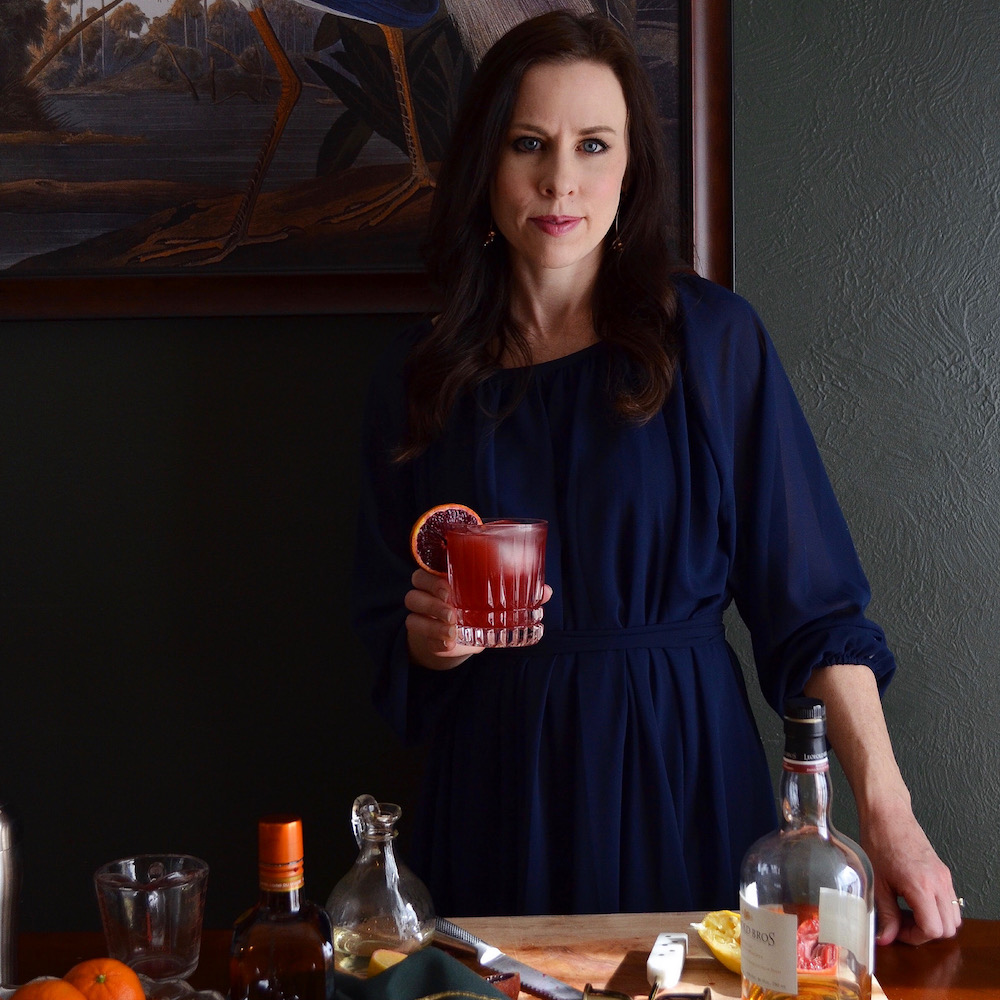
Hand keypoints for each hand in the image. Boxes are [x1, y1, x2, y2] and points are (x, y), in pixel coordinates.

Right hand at [404, 568, 480, 668]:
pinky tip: (449, 644)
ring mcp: (421, 621)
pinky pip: (425, 642)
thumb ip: (488, 587)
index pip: (421, 577)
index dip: (430, 582)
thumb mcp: (480, 596)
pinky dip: (437, 643)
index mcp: (435, 583)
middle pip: (412, 597)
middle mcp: (423, 600)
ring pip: (412, 620)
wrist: (463, 636)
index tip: (448, 590)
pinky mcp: (426, 641)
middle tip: (451, 613)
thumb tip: (512, 576)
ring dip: (432, 626)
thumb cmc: (473, 608)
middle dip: (432, 605)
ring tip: (451, 631)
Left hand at [861, 796, 961, 945]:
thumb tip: (886, 937)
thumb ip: (885, 913)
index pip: (933, 929)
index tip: (896, 930)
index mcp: (922, 886)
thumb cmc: (879, 840)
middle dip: (925, 932)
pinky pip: (950, 901)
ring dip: (933, 922)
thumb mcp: (877, 882)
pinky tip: (912, 900)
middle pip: (948, 928)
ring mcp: (944, 877)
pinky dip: (937, 908)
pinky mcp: (943, 872)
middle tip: (901, 923)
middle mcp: (939, 883)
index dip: (914, 936)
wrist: (886, 814)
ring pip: (953, 917)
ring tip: (906, 912)